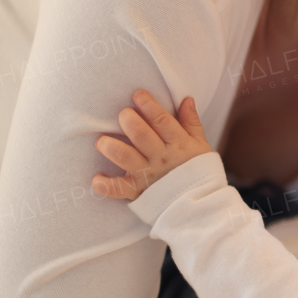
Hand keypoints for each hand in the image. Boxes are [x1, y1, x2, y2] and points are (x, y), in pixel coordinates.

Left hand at [91, 89, 211, 200]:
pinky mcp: (138, 192)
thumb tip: (186, 99)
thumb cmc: (198, 171)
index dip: (148, 105)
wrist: (200, 203)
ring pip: (126, 157)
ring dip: (110, 147)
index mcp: (178, 144)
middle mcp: (162, 158)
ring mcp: (148, 175)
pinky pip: (119, 189)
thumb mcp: (200, 145)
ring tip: (102, 141)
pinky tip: (97, 178)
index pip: (162, 120)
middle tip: (123, 114)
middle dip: (128, 120)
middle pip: (141, 135)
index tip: (137, 94)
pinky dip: (106, 185)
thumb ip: (191, 122)